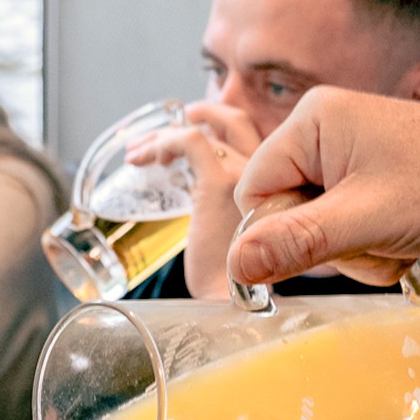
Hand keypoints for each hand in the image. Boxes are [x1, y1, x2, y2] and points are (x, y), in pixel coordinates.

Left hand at [127, 102, 259, 299]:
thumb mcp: (238, 235)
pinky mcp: (219, 183)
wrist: (230, 302)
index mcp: (279, 183)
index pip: (249, 140)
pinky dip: (164, 143)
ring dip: (168, 134)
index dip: (214, 134)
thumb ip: (226, 210)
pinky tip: (144, 160)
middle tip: (169, 128)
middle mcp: (270, 171)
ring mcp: (246, 174)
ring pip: (207, 130)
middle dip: (200, 116)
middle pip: (235, 122)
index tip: (182, 150)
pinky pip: (190, 142)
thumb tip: (196, 199)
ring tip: (141, 148)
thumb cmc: (230, 279)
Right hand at [229, 86, 419, 286]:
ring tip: (397, 242)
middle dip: (325, 245)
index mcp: (315, 122)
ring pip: (318, 235)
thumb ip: (294, 244)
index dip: (273, 231)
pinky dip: (374, 254)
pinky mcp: (378, 192)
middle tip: (368, 240)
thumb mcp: (364, 222)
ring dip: (355, 256)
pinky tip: (409, 246)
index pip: (252, 190)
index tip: (304, 254)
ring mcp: (355, 165)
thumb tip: (236, 265)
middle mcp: (330, 137)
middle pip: (285, 215)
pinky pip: (348, 239)